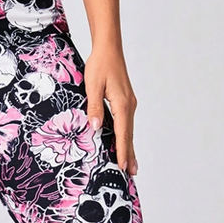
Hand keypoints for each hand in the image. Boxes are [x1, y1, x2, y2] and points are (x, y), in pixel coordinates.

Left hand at [84, 45, 138, 175]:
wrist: (109, 48)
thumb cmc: (99, 65)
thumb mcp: (92, 86)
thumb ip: (94, 107)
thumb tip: (95, 127)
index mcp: (122, 105)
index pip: (122, 134)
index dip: (122, 152)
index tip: (122, 167)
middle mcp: (129, 106)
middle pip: (129, 136)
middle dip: (129, 155)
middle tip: (131, 174)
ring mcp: (129, 104)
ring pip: (129, 131)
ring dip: (129, 148)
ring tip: (130, 165)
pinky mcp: (125, 101)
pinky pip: (126, 124)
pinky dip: (126, 137)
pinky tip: (124, 143)